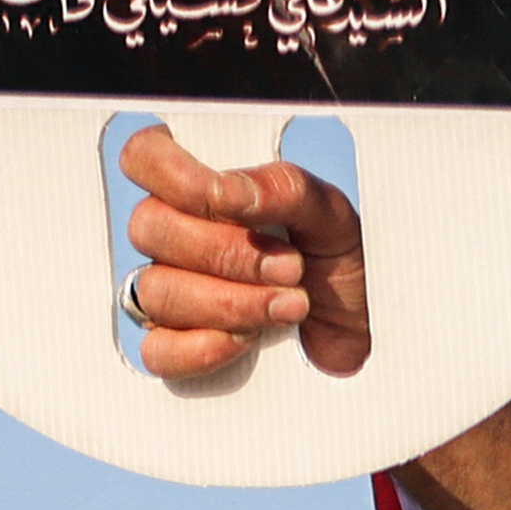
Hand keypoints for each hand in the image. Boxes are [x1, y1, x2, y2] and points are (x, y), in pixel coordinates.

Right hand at [119, 122, 370, 382]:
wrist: (366, 330)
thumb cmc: (339, 262)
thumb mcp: (329, 215)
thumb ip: (282, 190)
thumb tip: (227, 191)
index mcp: (203, 192)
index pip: (145, 158)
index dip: (170, 173)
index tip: (222, 196)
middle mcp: (176, 239)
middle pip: (148, 228)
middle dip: (226, 251)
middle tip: (291, 266)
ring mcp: (171, 293)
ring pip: (156, 291)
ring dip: (230, 302)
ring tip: (292, 305)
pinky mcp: (179, 349)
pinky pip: (158, 351)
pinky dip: (203, 349)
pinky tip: (248, 342)